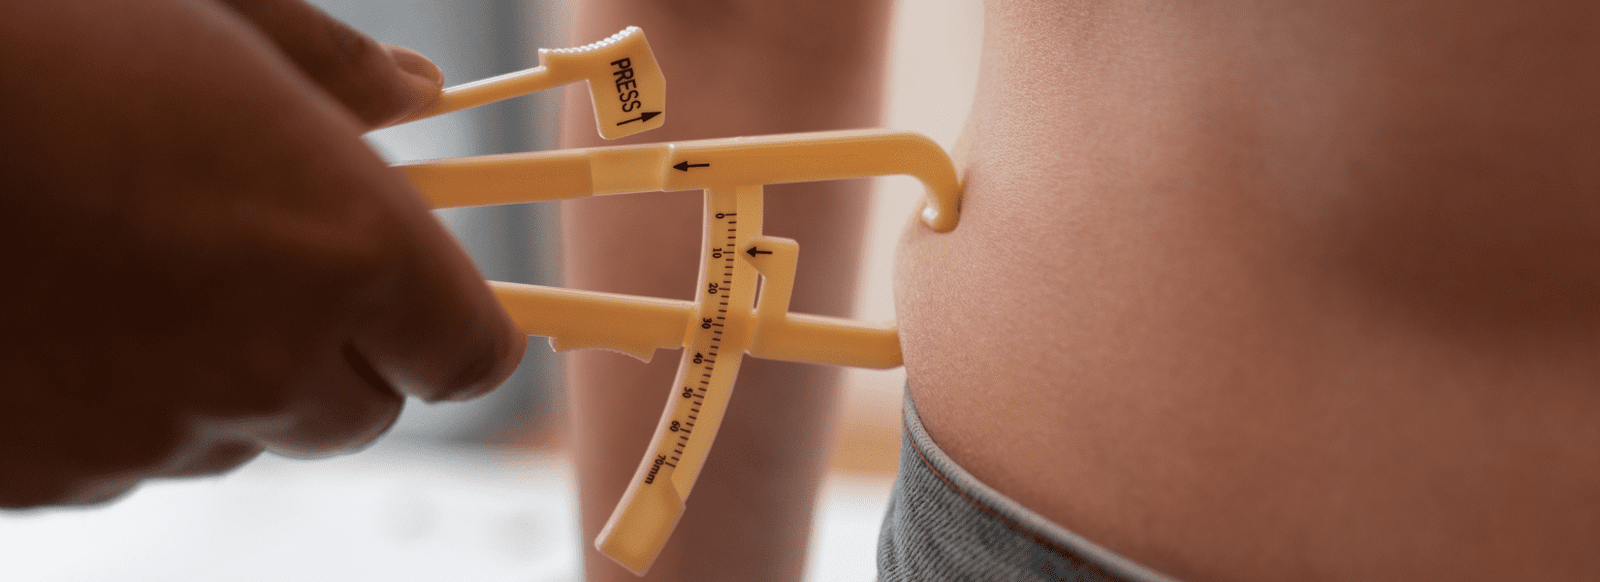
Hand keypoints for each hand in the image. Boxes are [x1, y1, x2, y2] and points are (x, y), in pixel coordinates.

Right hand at [0, 0, 525, 506]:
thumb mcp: (205, 11)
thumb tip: (421, 92)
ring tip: (127, 264)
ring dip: (220, 375)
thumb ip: (333, 72)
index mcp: (346, 248)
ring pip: (242, 435)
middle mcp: (270, 362)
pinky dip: (111, 405)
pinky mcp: (49, 476)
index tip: (419, 297)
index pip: (470, 354)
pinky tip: (50, 308)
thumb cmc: (38, 32)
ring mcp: (153, 432)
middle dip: (336, 349)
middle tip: (260, 261)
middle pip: (363, 411)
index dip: (449, 327)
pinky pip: (125, 461)